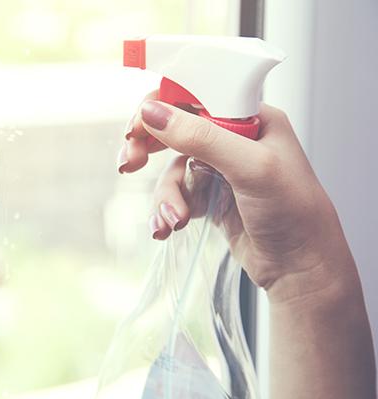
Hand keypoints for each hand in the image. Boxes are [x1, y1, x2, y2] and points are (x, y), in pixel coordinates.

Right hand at [119, 93, 358, 302]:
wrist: (302, 270)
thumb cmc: (294, 214)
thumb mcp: (249, 168)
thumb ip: (201, 138)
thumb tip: (152, 111)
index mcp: (252, 118)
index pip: (195, 96)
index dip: (160, 108)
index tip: (135, 130)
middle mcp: (235, 139)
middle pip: (176, 130)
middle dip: (148, 149)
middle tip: (128, 165)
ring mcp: (222, 170)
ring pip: (172, 169)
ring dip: (165, 195)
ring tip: (172, 220)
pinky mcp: (212, 198)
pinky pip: (176, 195)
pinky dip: (167, 210)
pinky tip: (168, 228)